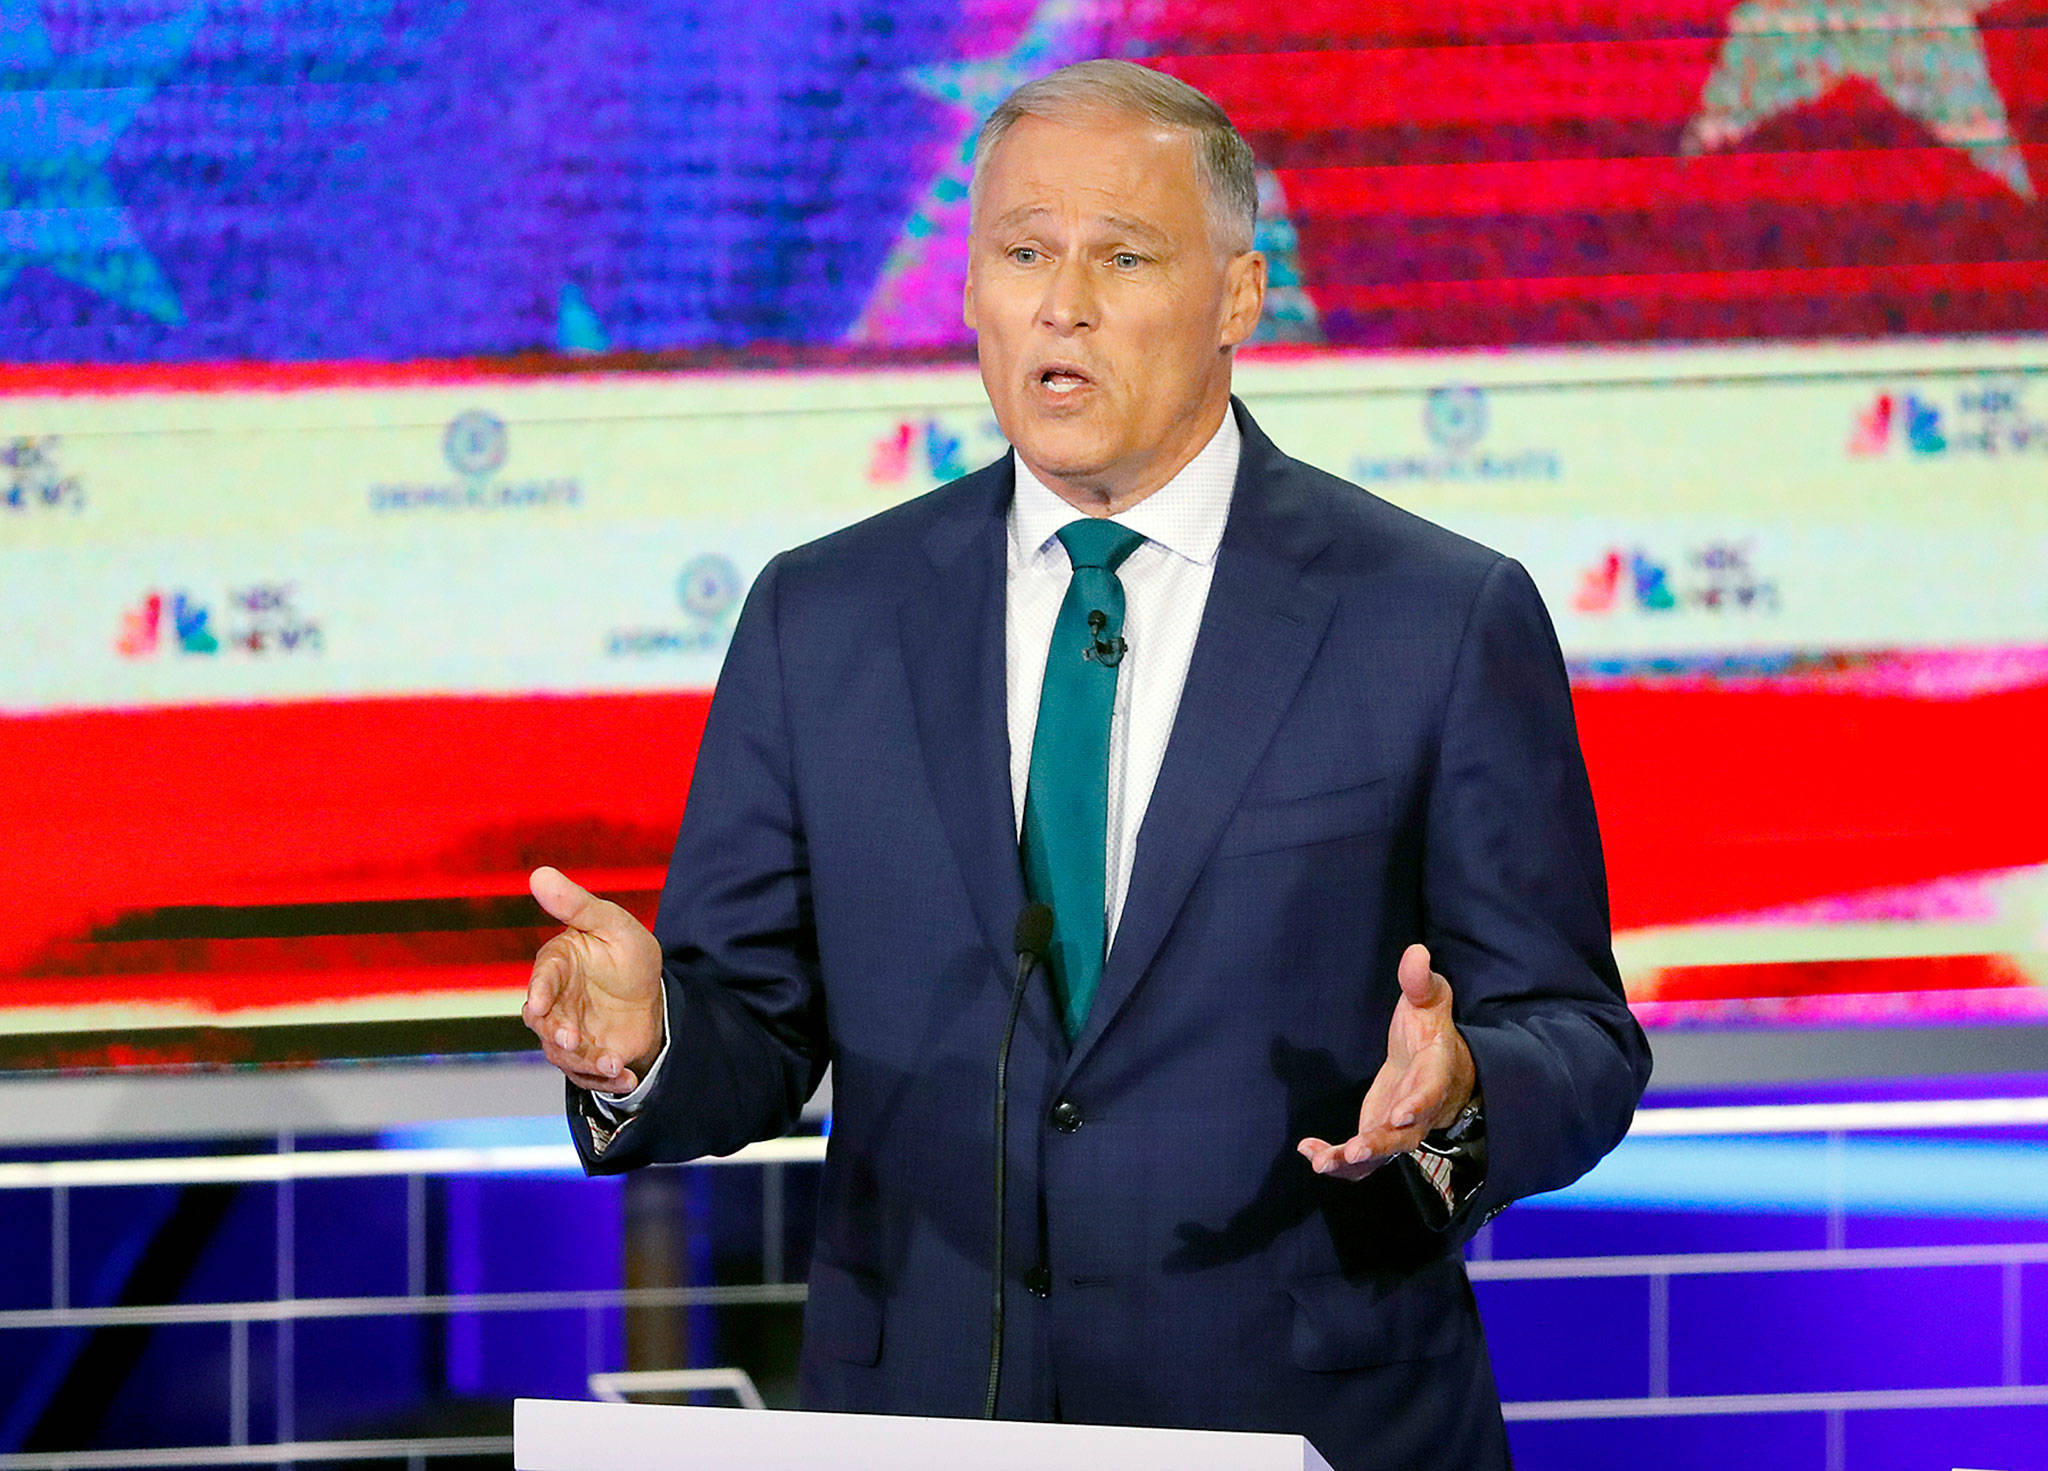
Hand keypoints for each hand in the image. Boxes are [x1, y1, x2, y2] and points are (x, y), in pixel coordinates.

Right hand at [522, 866, 664, 1094]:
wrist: (653, 997)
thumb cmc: (627, 954)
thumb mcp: (613, 925)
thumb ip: (579, 906)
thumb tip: (539, 873)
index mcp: (556, 965)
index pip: (542, 979)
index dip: (538, 993)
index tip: (537, 1005)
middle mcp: (554, 1002)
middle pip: (543, 1023)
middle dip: (557, 1034)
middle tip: (575, 1041)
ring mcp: (566, 1032)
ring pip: (562, 1054)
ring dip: (586, 1062)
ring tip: (615, 1064)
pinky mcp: (584, 1057)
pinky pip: (586, 1075)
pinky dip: (605, 1080)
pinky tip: (627, 1077)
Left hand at [1297, 943, 1475, 1180]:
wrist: (1433, 1065)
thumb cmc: (1428, 1030)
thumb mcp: (1429, 1001)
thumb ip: (1421, 983)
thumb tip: (1416, 952)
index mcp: (1433, 1075)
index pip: (1429, 1093)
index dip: (1417, 1104)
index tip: (1400, 1113)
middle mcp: (1418, 1111)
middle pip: (1404, 1137)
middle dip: (1380, 1145)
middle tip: (1355, 1150)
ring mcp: (1399, 1130)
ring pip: (1380, 1156)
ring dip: (1353, 1163)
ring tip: (1322, 1162)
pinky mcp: (1379, 1137)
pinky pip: (1361, 1160)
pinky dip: (1336, 1160)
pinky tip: (1310, 1152)